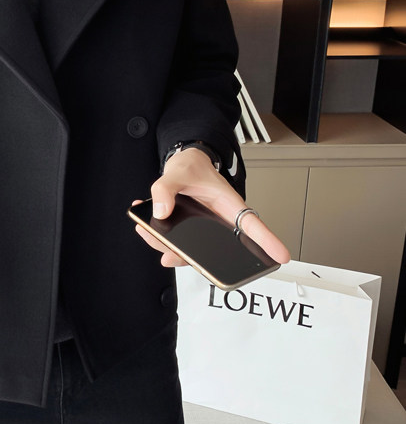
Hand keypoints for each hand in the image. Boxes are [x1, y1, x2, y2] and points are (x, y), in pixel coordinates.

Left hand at [132, 147, 290, 267]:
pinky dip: (157, 237)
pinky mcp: (188, 232)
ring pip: (191, 250)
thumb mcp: (177, 171)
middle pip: (216, 250)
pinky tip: (143, 225)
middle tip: (170, 255)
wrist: (182, 164)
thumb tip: (161, 210)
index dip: (268, 241)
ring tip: (147, 232)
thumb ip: (166, 189)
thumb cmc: (191, 166)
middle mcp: (218, 222)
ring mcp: (203, 230)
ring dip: (167, 247)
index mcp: (228, 205)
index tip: (280, 256)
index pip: (253, 226)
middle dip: (192, 258)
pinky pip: (175, 243)